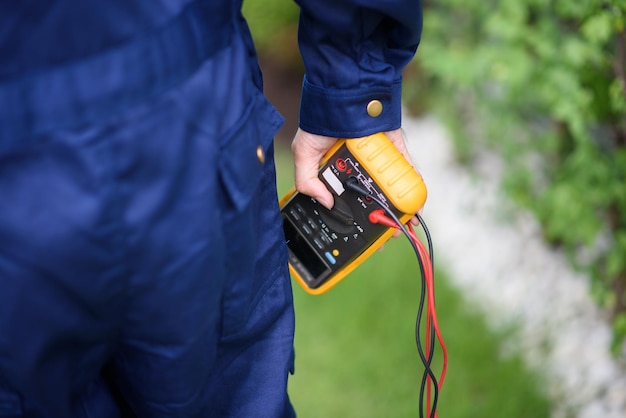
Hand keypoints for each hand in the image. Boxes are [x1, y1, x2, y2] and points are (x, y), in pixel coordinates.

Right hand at [291, 127, 421, 231]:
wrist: (344, 93)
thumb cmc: (320, 122)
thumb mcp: (304, 154)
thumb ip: (307, 181)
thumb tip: (326, 203)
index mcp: (337, 172)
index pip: (346, 200)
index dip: (353, 219)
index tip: (359, 236)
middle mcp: (359, 168)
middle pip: (372, 198)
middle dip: (379, 218)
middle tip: (384, 233)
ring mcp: (378, 159)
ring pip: (391, 188)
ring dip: (398, 208)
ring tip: (402, 226)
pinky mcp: (395, 149)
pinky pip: (406, 169)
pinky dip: (413, 185)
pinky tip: (416, 204)